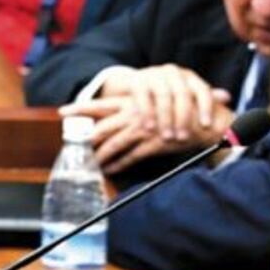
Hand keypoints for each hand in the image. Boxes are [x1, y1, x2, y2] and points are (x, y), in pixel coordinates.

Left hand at [60, 96, 234, 174]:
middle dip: (84, 138)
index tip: (63, 112)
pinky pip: (131, 156)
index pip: (102, 103)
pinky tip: (111, 170)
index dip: (81, 108)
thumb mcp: (160, 103)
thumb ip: (142, 109)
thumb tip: (126, 117)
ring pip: (114, 143)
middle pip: (102, 126)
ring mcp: (144, 128)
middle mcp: (136, 112)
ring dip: (100, 155)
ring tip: (90, 164)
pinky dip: (119, 164)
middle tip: (70, 146)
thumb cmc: (184, 110)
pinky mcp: (154, 143)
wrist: (207, 119)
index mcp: (135, 100)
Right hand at [98, 65, 231, 141]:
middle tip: (183, 138)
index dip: (206, 107)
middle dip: (184, 118)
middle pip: (183, 95)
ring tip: (167, 136)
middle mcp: (174, 73)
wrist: (137, 84)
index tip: (206, 125)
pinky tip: (149, 128)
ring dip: (166, 119)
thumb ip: (205, 97)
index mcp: (189, 77)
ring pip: (164, 97)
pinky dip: (147, 113)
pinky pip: (143, 97)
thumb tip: (228, 97)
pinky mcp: (138, 80)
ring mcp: (156, 74)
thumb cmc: (167, 93)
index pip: (202, 90)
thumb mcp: (186, 95)